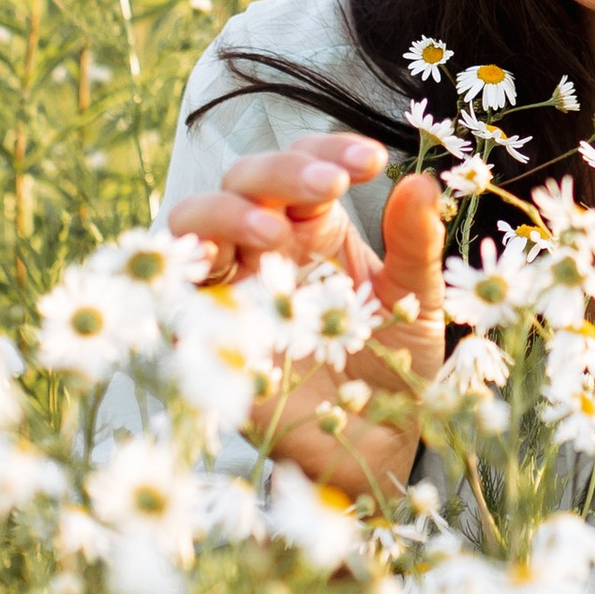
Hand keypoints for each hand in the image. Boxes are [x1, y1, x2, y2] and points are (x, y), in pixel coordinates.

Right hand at [165, 132, 445, 500]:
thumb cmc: (395, 362)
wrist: (378, 444)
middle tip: (331, 184)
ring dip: (225, 214)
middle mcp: (265, 249)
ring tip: (273, 229)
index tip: (372, 159)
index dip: (328, 149)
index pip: (303, 164)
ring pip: (193, 223)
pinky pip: (172, 296)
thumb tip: (422, 183)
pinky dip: (182, 273)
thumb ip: (415, 243)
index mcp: (313, 227)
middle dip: (280, 172)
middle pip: (243, 181)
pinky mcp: (208, 340)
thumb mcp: (416, 299)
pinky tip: (213, 267)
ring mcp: (232, 290)